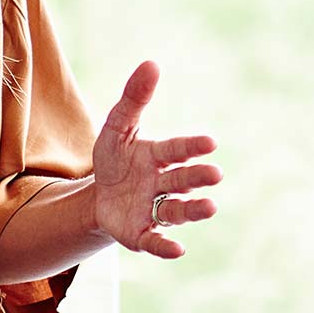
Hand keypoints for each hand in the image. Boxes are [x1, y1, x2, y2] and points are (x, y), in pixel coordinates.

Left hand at [89, 60, 221, 258]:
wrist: (98, 197)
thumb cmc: (115, 159)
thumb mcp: (117, 127)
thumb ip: (134, 98)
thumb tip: (151, 63)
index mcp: (160, 155)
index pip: (179, 150)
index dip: (192, 147)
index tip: (210, 143)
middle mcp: (163, 183)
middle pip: (184, 180)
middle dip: (199, 177)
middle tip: (215, 174)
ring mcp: (154, 209)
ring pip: (178, 210)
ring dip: (194, 210)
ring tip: (211, 207)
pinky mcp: (141, 233)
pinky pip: (155, 239)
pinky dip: (166, 245)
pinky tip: (178, 249)